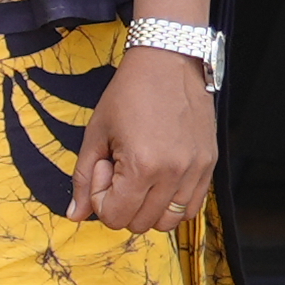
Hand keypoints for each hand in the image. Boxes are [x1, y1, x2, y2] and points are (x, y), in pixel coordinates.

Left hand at [70, 40, 217, 231]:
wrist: (168, 60)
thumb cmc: (129, 92)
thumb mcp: (96, 133)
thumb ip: (83, 178)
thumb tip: (75, 215)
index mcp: (141, 165)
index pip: (115, 217)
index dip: (101, 199)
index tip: (104, 168)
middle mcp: (173, 173)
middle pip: (141, 223)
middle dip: (123, 204)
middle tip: (120, 169)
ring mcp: (195, 170)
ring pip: (169, 221)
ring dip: (149, 207)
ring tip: (142, 175)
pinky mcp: (209, 164)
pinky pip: (192, 206)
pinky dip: (173, 203)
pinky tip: (161, 177)